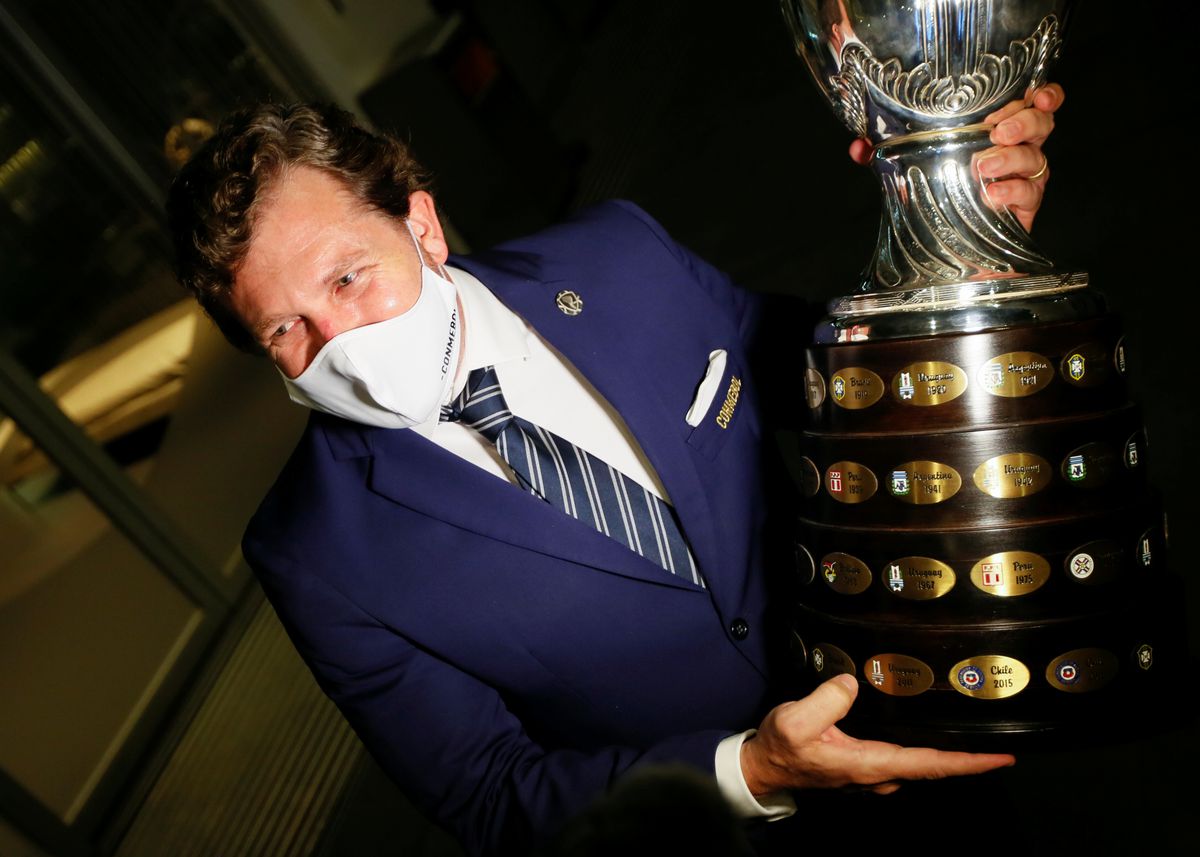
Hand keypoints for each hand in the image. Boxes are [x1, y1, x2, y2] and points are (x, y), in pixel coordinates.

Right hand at [740, 674, 1014, 796]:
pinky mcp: (865, 766)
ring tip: (973, 737)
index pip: (930, 764)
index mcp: (869, 763)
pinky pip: (905, 759)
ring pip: (920, 766)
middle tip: (1000, 745)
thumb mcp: (796, 720)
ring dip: (947, 755)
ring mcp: (872, 773)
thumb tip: (854, 682)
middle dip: (967, 759)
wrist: (763, 767)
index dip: (968, 762)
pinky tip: (930, 736)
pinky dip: (926, 752)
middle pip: (933, 768)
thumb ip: (827, 700)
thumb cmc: (780, 747)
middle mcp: (878, 774)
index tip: (1001, 758)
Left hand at [847, 83, 1065, 231]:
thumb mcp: (910, 173)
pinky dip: (1012, 191)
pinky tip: (993, 195)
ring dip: (1011, 157)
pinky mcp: (1024, 212)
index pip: (1031, 104)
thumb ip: (884, 156)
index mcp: (995, 135)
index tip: (1032, 96)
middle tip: (996, 131)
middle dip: (1024, 121)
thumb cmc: (940, 202)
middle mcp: (1016, 154)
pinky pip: (1029, 194)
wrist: (953, 257)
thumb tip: (858, 147)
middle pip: (1042, 125)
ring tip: (982, 165)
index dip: (1043, 95)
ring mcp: (1023, 182)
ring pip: (1036, 158)